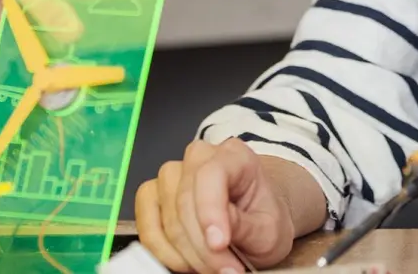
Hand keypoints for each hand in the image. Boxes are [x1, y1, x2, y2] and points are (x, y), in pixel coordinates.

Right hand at [135, 139, 296, 272]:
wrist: (257, 219)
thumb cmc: (263, 218)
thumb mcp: (270, 229)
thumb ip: (244, 227)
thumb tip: (215, 233)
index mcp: (234, 155)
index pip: (211, 175)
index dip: (210, 212)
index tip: (219, 244)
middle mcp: (199, 158)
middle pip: (185, 202)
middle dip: (203, 246)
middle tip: (225, 270)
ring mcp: (172, 175)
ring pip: (167, 218)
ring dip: (187, 253)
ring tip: (212, 267)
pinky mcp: (153, 196)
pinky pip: (147, 227)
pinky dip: (164, 252)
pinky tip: (186, 262)